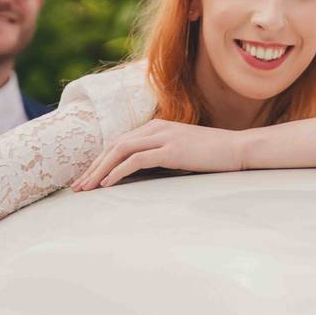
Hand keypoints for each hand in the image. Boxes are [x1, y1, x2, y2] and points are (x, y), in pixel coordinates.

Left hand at [71, 119, 245, 190]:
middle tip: (77, 187)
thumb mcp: (180, 153)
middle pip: (114, 145)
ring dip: (99, 170)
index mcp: (156, 126)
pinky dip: (118, 171)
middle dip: (93, 167)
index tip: (87, 178)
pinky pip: (137, 159)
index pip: (119, 142)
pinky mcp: (171, 149)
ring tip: (87, 188)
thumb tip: (138, 176)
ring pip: (120, 151)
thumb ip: (159, 158)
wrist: (238, 148)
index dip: (99, 161)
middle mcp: (155, 128)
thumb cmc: (212, 155)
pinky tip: (107, 184)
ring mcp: (163, 136)